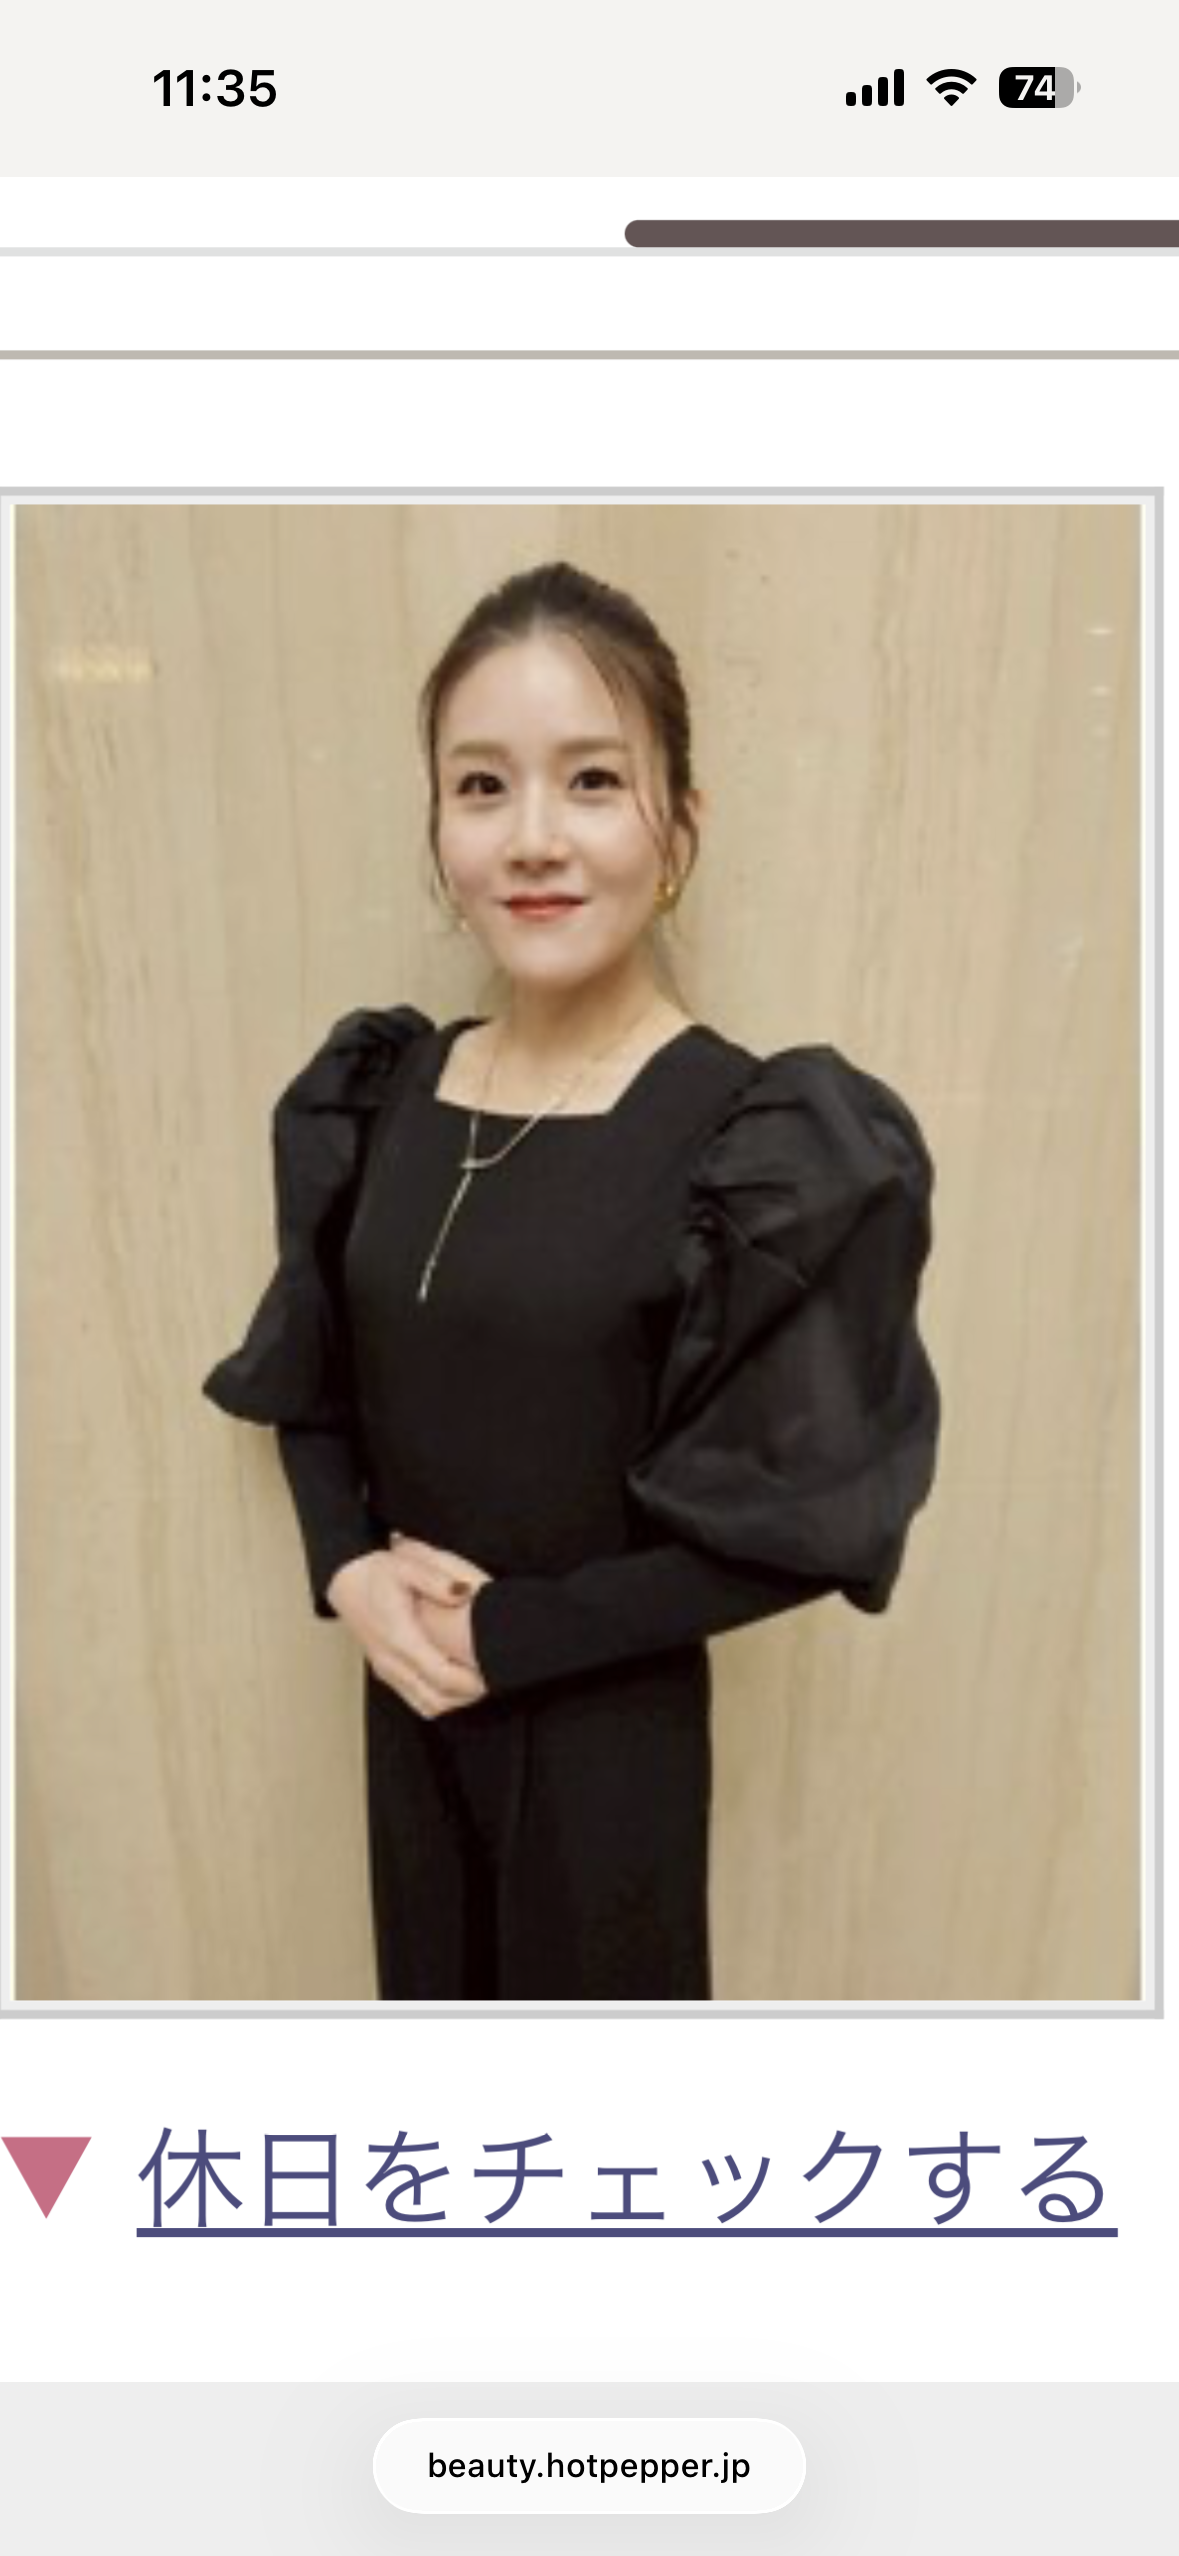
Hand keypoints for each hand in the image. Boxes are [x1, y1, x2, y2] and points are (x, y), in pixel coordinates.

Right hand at [326, 1539, 491, 1718]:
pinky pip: (416, 1700)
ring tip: (478, 1683)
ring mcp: (388, 1671)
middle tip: (493, 1680)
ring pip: (427, 1705)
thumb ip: (437, 1580)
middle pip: (437, 1699)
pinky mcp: (387, 1674)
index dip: (470, 1682)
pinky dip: (439, 1699)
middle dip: (469, 1696)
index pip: (441, 1675)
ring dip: (455, 1701)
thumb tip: (464, 1591)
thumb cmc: (375, 1574)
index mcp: (400, 1638)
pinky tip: (455, 1684)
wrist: (344, 1582)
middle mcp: (392, 1661)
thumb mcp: (407, 1566)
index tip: (492, 1674)